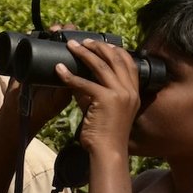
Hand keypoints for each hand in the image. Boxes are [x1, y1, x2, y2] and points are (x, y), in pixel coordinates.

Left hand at [56, 39, 140, 161]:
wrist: (108, 151)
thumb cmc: (106, 133)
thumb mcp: (106, 108)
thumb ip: (96, 91)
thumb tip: (78, 77)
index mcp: (134, 92)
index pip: (129, 63)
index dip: (116, 50)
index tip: (102, 43)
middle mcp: (130, 91)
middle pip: (115, 59)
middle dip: (98, 46)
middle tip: (82, 41)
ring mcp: (120, 94)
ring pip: (100, 66)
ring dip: (84, 53)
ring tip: (71, 47)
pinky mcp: (106, 100)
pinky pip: (84, 83)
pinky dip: (69, 76)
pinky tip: (59, 70)